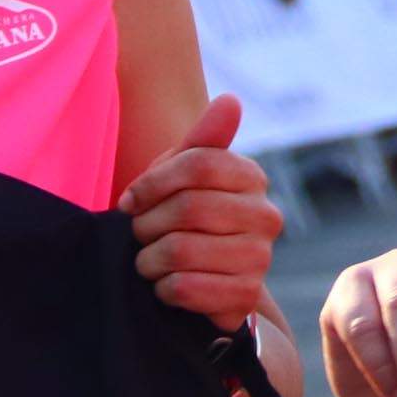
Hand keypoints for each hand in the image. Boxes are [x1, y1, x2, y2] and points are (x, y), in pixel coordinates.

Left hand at [122, 94, 282, 323]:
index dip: (153, 182)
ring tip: (150, 262)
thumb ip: (203, 139)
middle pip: (189, 207)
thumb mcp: (183, 176)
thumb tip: (231, 100)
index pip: (200, 164)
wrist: (201, 281)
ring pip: (182, 249)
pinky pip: (186, 287)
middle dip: (147, 224)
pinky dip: (163, 289)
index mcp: (251, 178)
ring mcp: (260, 258)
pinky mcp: (245, 297)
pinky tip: (166, 286)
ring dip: (150, 260)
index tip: (130, 200)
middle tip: (139, 234)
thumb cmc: (183, 219)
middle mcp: (266, 216)